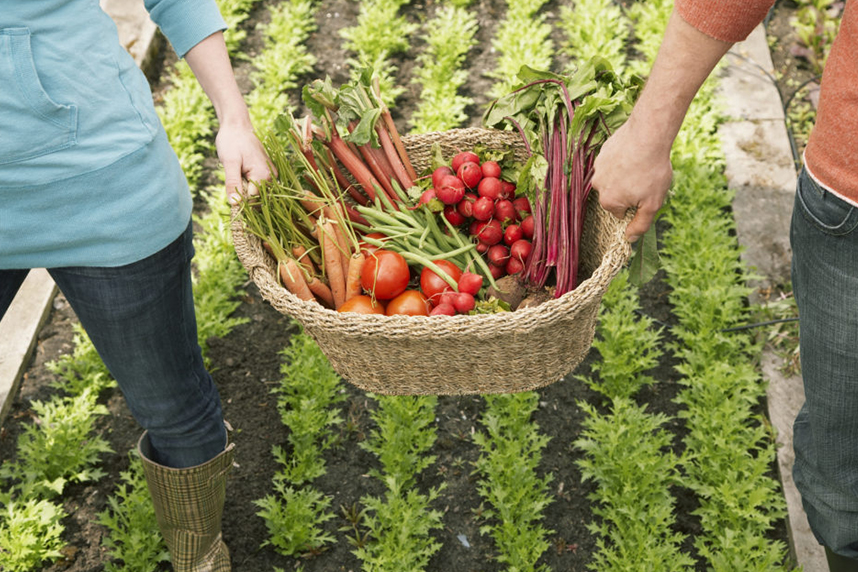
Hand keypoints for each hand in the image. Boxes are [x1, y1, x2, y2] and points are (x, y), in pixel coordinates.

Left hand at [215, 121, 271, 204]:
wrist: (237, 125)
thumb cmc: (232, 141)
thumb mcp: (229, 162)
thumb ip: (233, 183)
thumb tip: (234, 204)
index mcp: (264, 175)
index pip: (253, 200)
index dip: (240, 202)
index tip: (230, 200)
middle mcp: (271, 176)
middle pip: (258, 199)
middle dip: (244, 197)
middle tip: (232, 184)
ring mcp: (270, 174)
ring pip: (258, 194)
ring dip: (246, 192)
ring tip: (237, 177)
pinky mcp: (267, 172)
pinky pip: (259, 186)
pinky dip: (249, 186)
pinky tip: (241, 176)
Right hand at [591, 118, 672, 241]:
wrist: (647, 135)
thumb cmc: (652, 171)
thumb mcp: (652, 204)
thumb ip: (640, 225)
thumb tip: (630, 240)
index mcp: (609, 201)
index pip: (621, 212)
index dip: (636, 205)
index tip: (646, 194)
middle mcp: (598, 186)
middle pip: (615, 195)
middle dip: (628, 190)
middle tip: (646, 179)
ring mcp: (599, 167)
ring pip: (613, 178)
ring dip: (625, 175)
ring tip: (642, 165)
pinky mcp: (603, 152)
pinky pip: (612, 162)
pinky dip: (623, 160)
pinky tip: (636, 154)